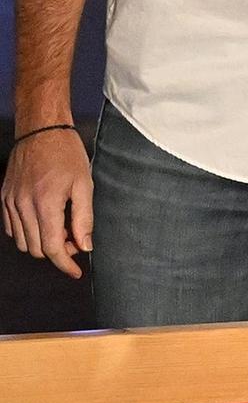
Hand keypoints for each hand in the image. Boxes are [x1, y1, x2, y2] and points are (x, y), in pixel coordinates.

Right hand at [4, 128, 92, 278]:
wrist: (40, 131)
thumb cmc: (66, 154)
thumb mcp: (84, 185)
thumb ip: (84, 218)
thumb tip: (85, 246)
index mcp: (45, 204)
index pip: (52, 248)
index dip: (65, 264)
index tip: (76, 272)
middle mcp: (23, 206)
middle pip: (37, 249)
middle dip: (58, 252)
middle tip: (76, 239)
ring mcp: (10, 202)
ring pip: (23, 242)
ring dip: (42, 243)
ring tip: (62, 228)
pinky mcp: (4, 198)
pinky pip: (12, 228)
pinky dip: (27, 233)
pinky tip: (44, 221)